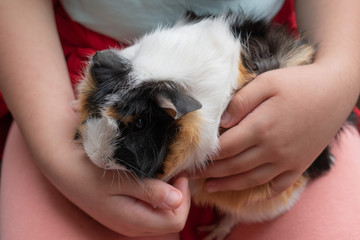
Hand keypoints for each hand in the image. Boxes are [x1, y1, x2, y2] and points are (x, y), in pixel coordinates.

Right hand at [43, 136, 190, 236]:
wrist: (63, 167)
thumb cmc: (89, 170)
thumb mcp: (120, 179)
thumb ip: (149, 191)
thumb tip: (177, 200)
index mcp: (133, 220)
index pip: (175, 220)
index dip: (183, 197)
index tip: (177, 173)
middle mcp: (132, 226)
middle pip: (171, 220)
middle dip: (179, 196)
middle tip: (173, 171)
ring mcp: (127, 221)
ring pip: (162, 215)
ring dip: (168, 195)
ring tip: (163, 172)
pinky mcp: (124, 213)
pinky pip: (150, 210)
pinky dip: (157, 195)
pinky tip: (151, 178)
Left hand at [197, 63, 354, 196]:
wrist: (335, 90)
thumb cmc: (299, 83)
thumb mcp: (267, 82)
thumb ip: (241, 102)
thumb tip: (221, 122)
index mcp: (261, 127)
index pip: (225, 148)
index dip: (207, 155)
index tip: (192, 159)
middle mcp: (272, 149)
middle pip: (233, 166)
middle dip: (210, 172)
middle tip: (192, 176)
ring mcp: (287, 160)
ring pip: (250, 179)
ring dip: (227, 185)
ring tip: (209, 187)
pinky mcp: (299, 165)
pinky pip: (277, 186)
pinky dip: (261, 194)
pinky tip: (248, 197)